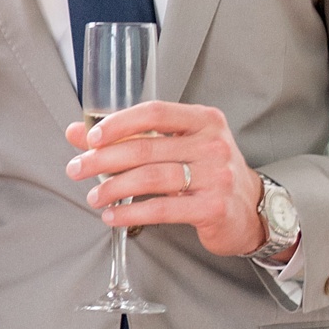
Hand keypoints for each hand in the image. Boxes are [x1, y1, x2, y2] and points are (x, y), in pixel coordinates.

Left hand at [64, 100, 264, 258]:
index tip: (91, 138)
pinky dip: (131, 213)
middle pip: (146, 148)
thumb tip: (77, 132)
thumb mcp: (177, 147)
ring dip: (113, 188)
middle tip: (77, 170)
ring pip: (150, 178)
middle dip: (103, 160)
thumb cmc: (207, 173)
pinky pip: (162, 209)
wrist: (251, 210)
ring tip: (94, 196)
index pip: (155, 112)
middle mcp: (213, 144)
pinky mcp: (213, 207)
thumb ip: (131, 137)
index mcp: (204, 120)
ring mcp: (216, 176)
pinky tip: (113, 216)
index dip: (119, 123)